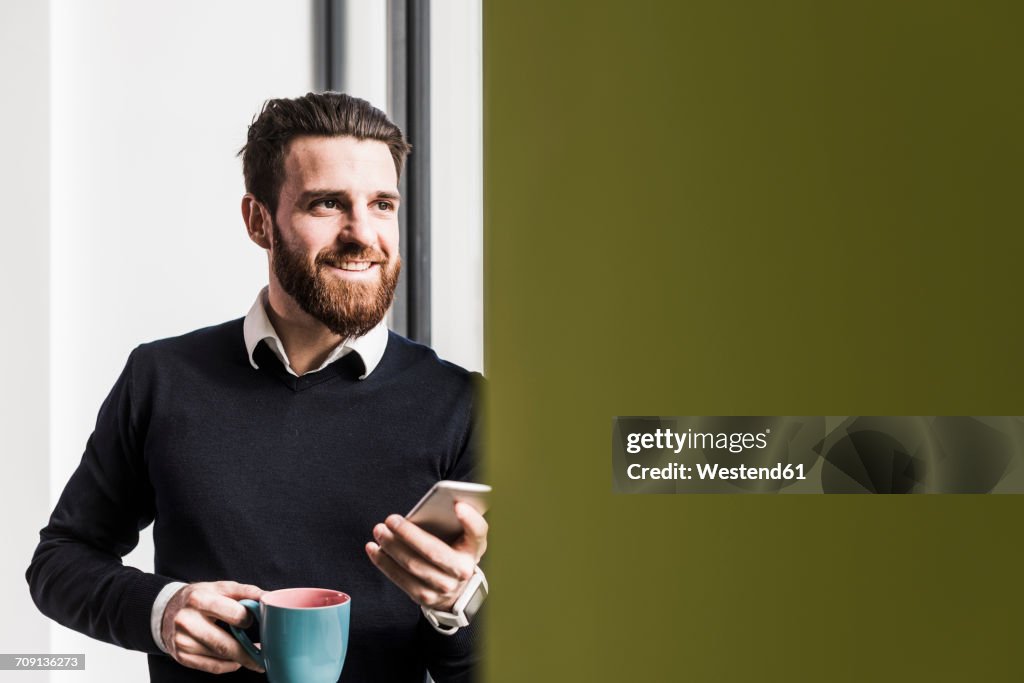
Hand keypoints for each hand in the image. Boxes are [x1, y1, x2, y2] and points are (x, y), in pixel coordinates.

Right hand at [161, 581, 264, 674]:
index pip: (233, 614)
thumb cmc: (198, 597)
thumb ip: (245, 591)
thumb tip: (269, 597)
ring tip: (255, 656)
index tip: (255, 620)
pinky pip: (211, 667)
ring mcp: (182, 642)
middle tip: (266, 656)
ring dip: (241, 659)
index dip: (248, 619)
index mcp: (199, 599)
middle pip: (225, 644)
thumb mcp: (219, 587)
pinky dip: (228, 666)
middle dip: (249, 653)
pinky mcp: (181, 656)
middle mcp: (187, 621)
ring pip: (220, 657)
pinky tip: (236, 661)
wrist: (165, 610)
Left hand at [366, 502, 487, 610]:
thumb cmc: (459, 551)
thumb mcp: (466, 536)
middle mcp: (463, 570)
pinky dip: (384, 563)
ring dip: (392, 547)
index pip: (477, 532)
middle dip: (409, 534)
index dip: (469, 519)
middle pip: (433, 551)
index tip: (458, 505)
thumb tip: (444, 505)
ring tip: (379, 531)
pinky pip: (400, 579)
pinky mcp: (425, 597)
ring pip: (413, 565)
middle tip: (391, 519)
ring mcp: (444, 587)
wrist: (459, 589)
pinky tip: (373, 548)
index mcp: (474, 549)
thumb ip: (458, 519)